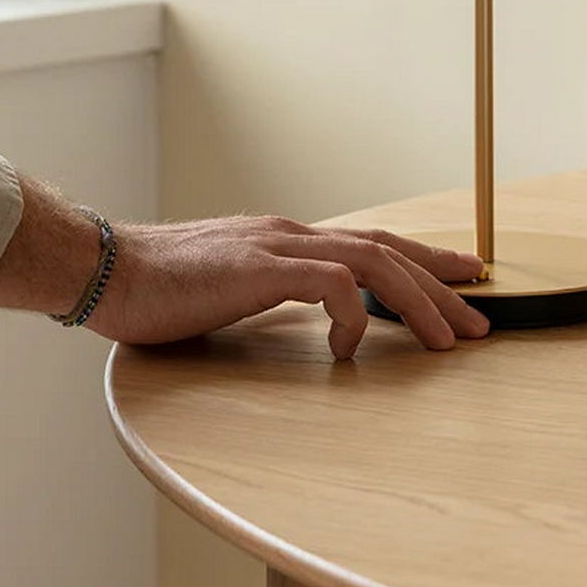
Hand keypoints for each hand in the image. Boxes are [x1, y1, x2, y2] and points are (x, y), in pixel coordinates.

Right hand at [87, 215, 487, 359]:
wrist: (107, 271)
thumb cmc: (157, 290)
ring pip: (373, 263)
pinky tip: (348, 352)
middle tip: (479, 321)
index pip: (369, 244)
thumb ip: (268, 298)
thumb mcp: (228, 292)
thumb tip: (303, 323)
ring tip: (446, 341)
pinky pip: (332, 285)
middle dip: (440, 285)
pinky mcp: (261, 269)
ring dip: (418, 302)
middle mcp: (289, 234)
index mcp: (283, 240)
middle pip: (386, 251)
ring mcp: (277, 247)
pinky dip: (353, 317)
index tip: (461, 280)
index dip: (421, 261)